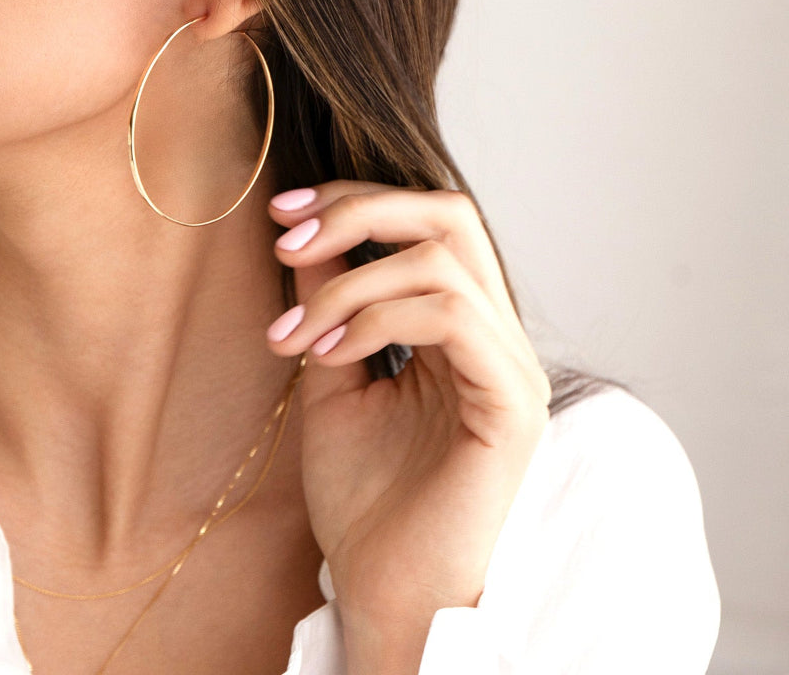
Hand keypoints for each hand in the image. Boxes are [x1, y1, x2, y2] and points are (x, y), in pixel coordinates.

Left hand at [264, 181, 551, 663]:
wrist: (382, 591)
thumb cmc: (364, 498)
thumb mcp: (330, 376)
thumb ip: (327, 302)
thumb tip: (301, 233)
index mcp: (459, 325)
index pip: (426, 223)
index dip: (354, 201)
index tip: (280, 212)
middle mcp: (496, 334)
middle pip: (449, 214)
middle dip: (359, 210)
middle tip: (286, 237)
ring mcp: (511, 366)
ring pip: (441, 261)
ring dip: (348, 283)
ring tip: (295, 334)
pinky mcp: (512, 402)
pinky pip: (451, 316)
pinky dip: (377, 317)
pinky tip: (328, 353)